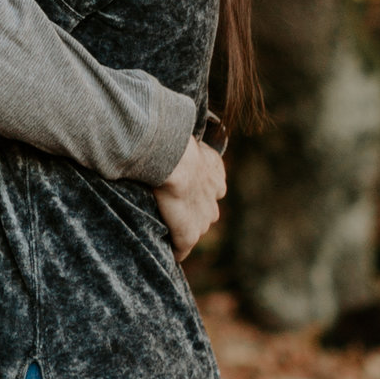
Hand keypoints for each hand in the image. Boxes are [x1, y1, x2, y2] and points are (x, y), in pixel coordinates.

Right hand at [157, 136, 227, 258]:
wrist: (173, 159)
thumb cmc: (175, 144)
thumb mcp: (188, 139)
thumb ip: (187, 144)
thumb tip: (173, 127)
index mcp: (217, 177)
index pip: (212, 190)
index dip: (195, 191)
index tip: (181, 188)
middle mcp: (215, 200)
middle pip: (205, 213)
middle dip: (191, 212)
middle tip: (169, 207)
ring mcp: (203, 220)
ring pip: (194, 229)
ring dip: (181, 229)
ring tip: (162, 226)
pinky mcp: (189, 235)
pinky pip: (181, 249)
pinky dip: (174, 250)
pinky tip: (165, 251)